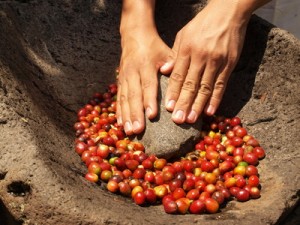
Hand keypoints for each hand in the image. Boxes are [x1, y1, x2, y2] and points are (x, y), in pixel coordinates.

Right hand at [117, 28, 171, 134]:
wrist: (134, 35)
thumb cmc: (155, 46)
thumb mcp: (165, 51)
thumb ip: (172, 65)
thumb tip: (178, 78)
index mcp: (146, 65)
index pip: (148, 85)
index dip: (149, 100)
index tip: (152, 115)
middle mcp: (133, 72)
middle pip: (134, 95)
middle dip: (135, 114)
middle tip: (138, 130)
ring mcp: (124, 77)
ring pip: (124, 99)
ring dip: (126, 116)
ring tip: (128, 131)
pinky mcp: (120, 81)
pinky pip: (118, 98)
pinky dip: (119, 111)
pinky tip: (120, 123)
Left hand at [160, 0, 253, 123]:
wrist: (229, 12)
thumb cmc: (202, 24)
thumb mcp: (184, 34)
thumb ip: (175, 54)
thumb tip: (164, 71)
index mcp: (187, 49)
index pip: (178, 75)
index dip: (173, 92)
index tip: (168, 108)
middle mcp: (201, 56)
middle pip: (191, 84)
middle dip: (183, 103)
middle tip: (178, 120)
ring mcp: (217, 61)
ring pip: (206, 87)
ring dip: (198, 105)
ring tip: (191, 119)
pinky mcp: (230, 64)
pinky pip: (221, 84)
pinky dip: (216, 99)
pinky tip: (210, 111)